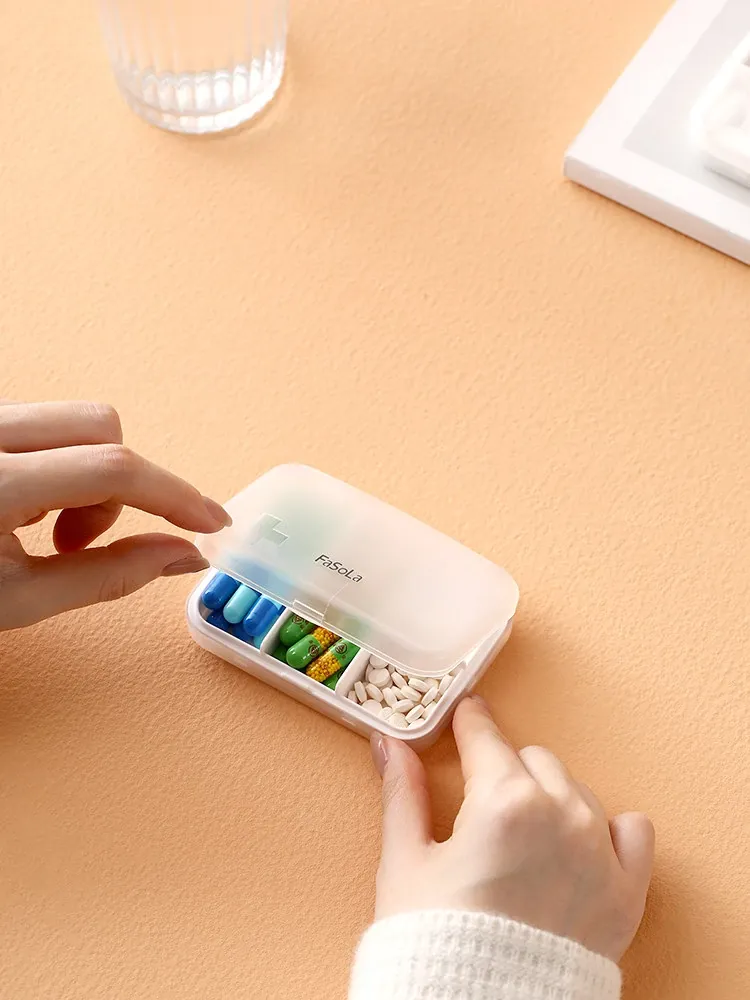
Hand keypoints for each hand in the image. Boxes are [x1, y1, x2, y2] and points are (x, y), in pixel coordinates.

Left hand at [0, 400, 229, 629]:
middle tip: (78, 541)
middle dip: (118, 484)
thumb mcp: (17, 600)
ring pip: (73, 419)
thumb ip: (106, 577)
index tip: (208, 520)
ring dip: (85, 470)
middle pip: (102, 428)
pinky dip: (54, 460)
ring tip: (44, 524)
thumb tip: (183, 555)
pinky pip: (42, 420)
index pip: (112, 469)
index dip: (171, 495)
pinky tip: (20, 502)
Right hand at [371, 696, 653, 962]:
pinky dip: (609, 830)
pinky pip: (633, 830)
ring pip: (576, 790)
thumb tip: (387, 743)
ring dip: (551, 798)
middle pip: (532, 759)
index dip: (469, 723)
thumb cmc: (436, 943)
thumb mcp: (406, 863)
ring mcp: (599, 851)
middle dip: (506, 770)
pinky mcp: (626, 891)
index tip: (466, 716)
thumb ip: (403, 793)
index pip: (485, 736)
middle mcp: (559, 814)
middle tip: (483, 803)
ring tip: (523, 838)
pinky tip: (581, 846)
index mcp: (502, 800)